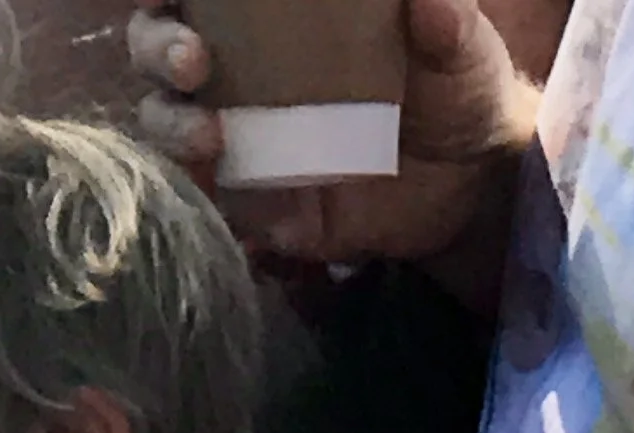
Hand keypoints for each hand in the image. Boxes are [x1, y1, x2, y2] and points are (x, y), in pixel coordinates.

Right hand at [127, 0, 534, 263]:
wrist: (476, 187)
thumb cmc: (456, 90)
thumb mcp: (458, 46)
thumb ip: (445, 22)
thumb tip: (431, 1)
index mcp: (270, 17)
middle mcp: (242, 73)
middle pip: (159, 54)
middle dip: (157, 51)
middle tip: (191, 64)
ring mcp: (248, 143)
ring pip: (173, 130)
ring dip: (175, 131)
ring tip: (210, 138)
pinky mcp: (270, 209)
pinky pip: (229, 210)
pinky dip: (234, 209)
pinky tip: (263, 211)